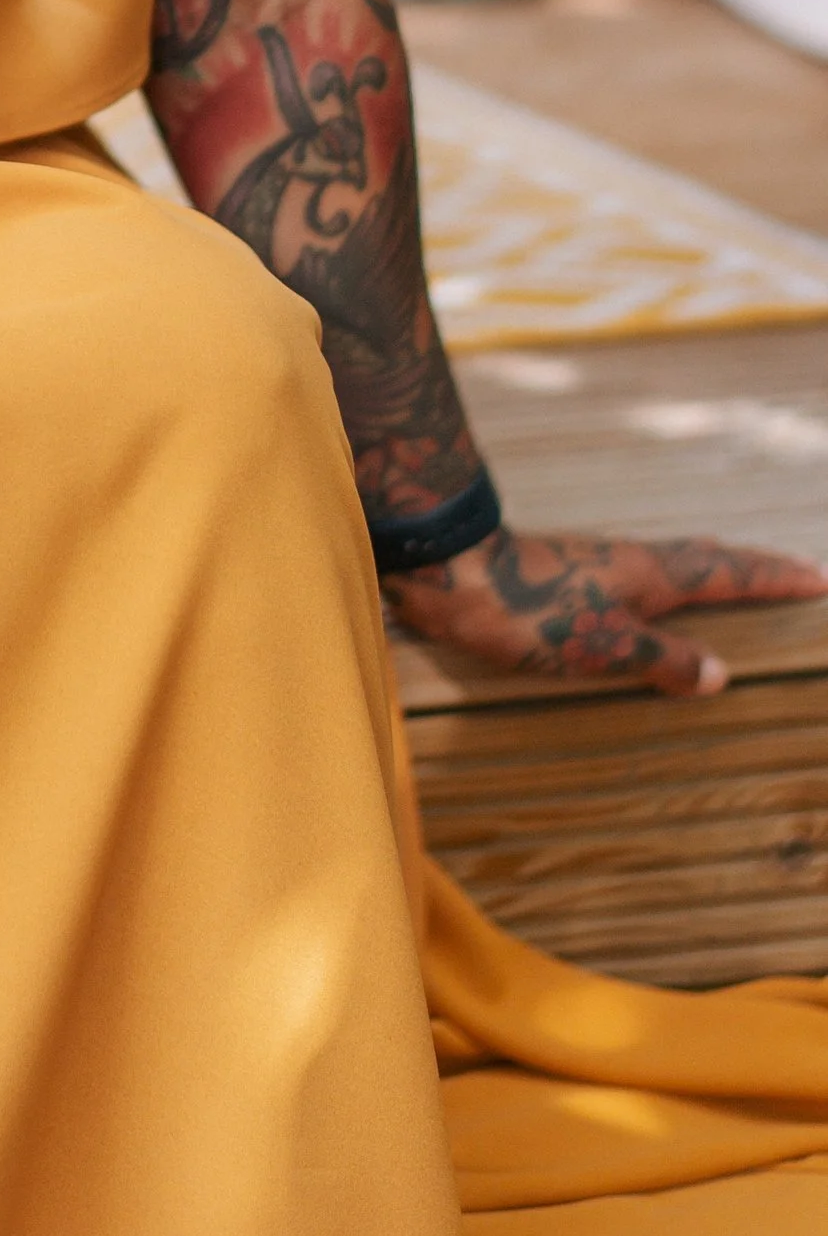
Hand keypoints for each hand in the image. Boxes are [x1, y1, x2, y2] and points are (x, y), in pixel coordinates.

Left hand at [387, 525, 827, 694]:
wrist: (445, 570)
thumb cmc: (521, 609)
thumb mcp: (599, 645)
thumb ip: (659, 659)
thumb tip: (719, 675)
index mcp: (648, 575)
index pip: (726, 572)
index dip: (771, 577)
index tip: (817, 579)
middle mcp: (629, 563)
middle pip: (704, 561)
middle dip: (749, 569)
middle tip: (787, 575)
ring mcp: (597, 566)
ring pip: (669, 565)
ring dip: (706, 573)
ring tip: (729, 583)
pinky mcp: (566, 578)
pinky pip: (636, 579)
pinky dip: (664, 586)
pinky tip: (647, 602)